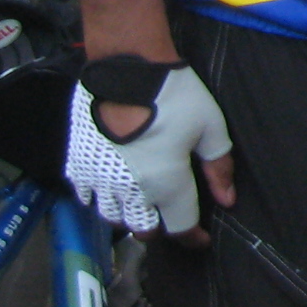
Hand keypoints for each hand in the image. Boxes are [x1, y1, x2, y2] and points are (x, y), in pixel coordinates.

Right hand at [69, 61, 235, 242]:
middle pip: (144, 229)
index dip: (193, 237)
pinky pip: (88, 198)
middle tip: (171, 212)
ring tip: (143, 200)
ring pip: (114, 218)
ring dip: (130, 216)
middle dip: (161, 227)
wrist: (127, 67)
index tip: (202, 239)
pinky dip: (102, 199)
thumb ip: (219, 166)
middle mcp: (130, 191)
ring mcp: (99, 181)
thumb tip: (227, 199)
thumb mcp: (210, 126)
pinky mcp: (78, 166)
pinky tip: (114, 186)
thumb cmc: (175, 96)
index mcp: (166, 184)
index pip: (180, 226)